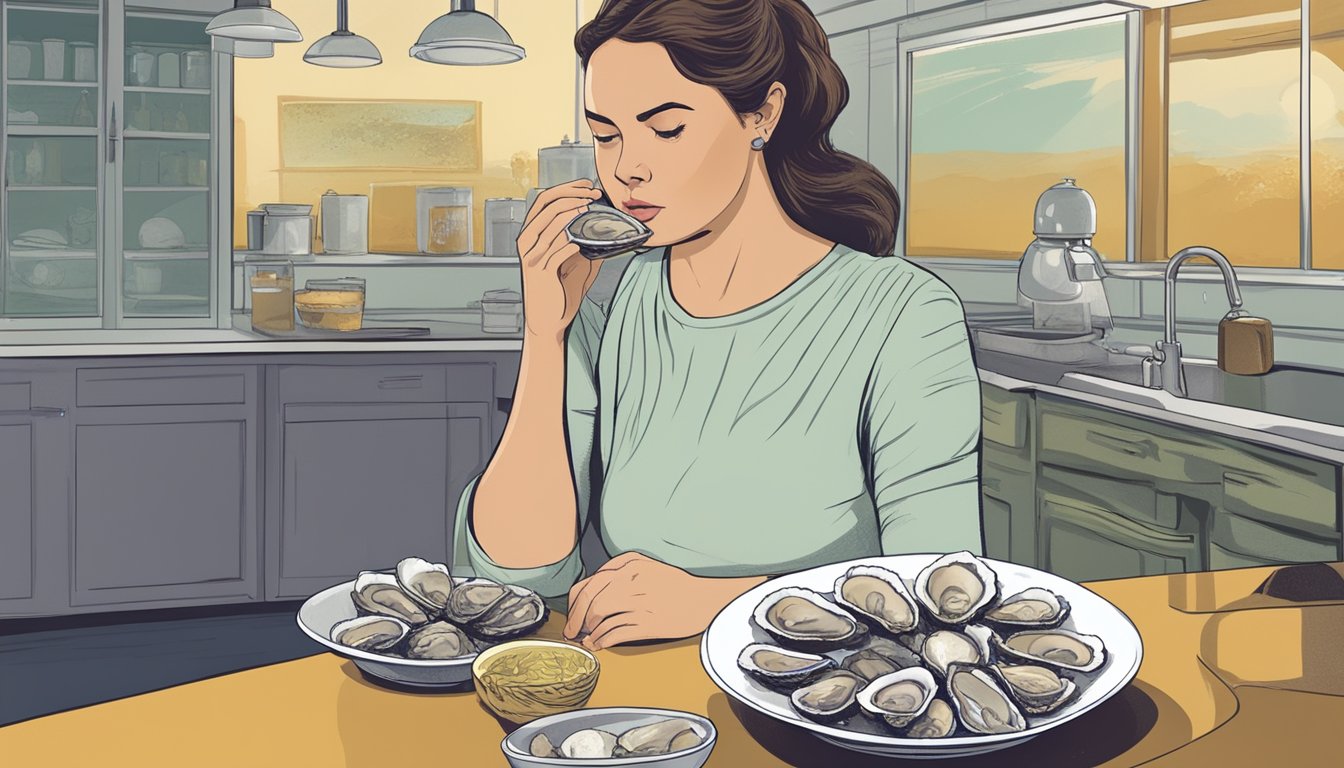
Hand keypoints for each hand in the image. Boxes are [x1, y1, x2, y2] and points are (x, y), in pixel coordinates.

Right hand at [516, 179, 605, 340]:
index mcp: (532, 235)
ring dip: (569, 214)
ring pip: (548, 226)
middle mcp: (527, 243)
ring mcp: (532, 258)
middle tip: (593, 194)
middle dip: (570, 195)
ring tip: (587, 208)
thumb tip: (605, 229)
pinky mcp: (540, 273)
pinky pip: (554, 253)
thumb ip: (581, 244)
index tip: (587, 185)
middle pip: (545, 207)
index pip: (544, 201)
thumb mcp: (573, 263)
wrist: (549, 321)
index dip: (565, 188)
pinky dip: (567, 246)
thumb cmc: (560, 292)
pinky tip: (579, 244)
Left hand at [562, 552, 767, 649]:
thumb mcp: (649, 567)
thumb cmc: (678, 587)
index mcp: (631, 565)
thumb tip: (593, 591)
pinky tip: (599, 645)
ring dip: (589, 631)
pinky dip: (602, 641)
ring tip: (588, 638)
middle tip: (572, 631)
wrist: (706, 601)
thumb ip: (621, 572)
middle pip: (591, 599)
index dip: (576, 602)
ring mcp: (640, 602)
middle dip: (576, 618)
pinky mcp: (648, 623)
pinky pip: (615, 632)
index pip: (590, 583)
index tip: (573, 614)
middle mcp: (633, 580)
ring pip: (600, 615)